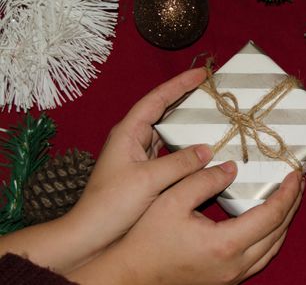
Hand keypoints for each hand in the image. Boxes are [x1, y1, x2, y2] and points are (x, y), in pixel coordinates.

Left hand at [60, 68, 212, 269]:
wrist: (90, 234)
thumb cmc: (112, 204)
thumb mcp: (148, 180)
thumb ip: (180, 163)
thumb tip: (208, 150)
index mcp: (128, 132)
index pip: (157, 99)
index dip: (180, 84)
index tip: (203, 74)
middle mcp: (133, 138)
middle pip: (163, 110)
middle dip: (186, 98)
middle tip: (211, 90)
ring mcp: (139, 155)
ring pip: (168, 131)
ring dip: (187, 122)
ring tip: (210, 114)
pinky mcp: (145, 172)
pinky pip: (170, 151)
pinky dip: (186, 146)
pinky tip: (202, 149)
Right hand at [67, 164, 303, 284]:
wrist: (132, 274)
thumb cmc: (148, 237)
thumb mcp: (172, 200)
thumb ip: (203, 180)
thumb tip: (232, 168)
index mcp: (226, 243)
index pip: (271, 215)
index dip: (288, 192)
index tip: (296, 173)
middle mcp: (236, 264)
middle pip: (279, 232)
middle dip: (292, 204)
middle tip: (298, 182)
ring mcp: (233, 275)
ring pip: (273, 247)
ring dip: (284, 222)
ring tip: (288, 198)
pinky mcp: (227, 279)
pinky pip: (262, 257)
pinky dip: (272, 237)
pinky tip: (269, 223)